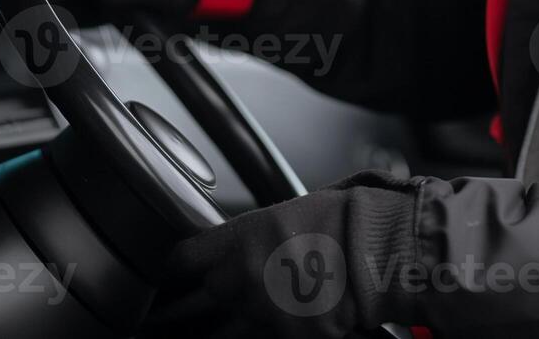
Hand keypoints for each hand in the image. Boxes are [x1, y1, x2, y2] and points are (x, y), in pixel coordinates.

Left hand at [165, 169, 425, 337]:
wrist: (377, 246)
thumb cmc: (342, 218)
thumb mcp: (288, 212)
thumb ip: (254, 235)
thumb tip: (242, 247)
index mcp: (236, 240)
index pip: (179, 260)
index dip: (167, 272)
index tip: (164, 279)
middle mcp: (238, 280)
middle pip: (184, 310)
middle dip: (172, 317)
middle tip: (161, 321)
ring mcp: (258, 315)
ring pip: (217, 337)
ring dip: (213, 331)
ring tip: (209, 329)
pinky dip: (258, 335)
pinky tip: (258, 327)